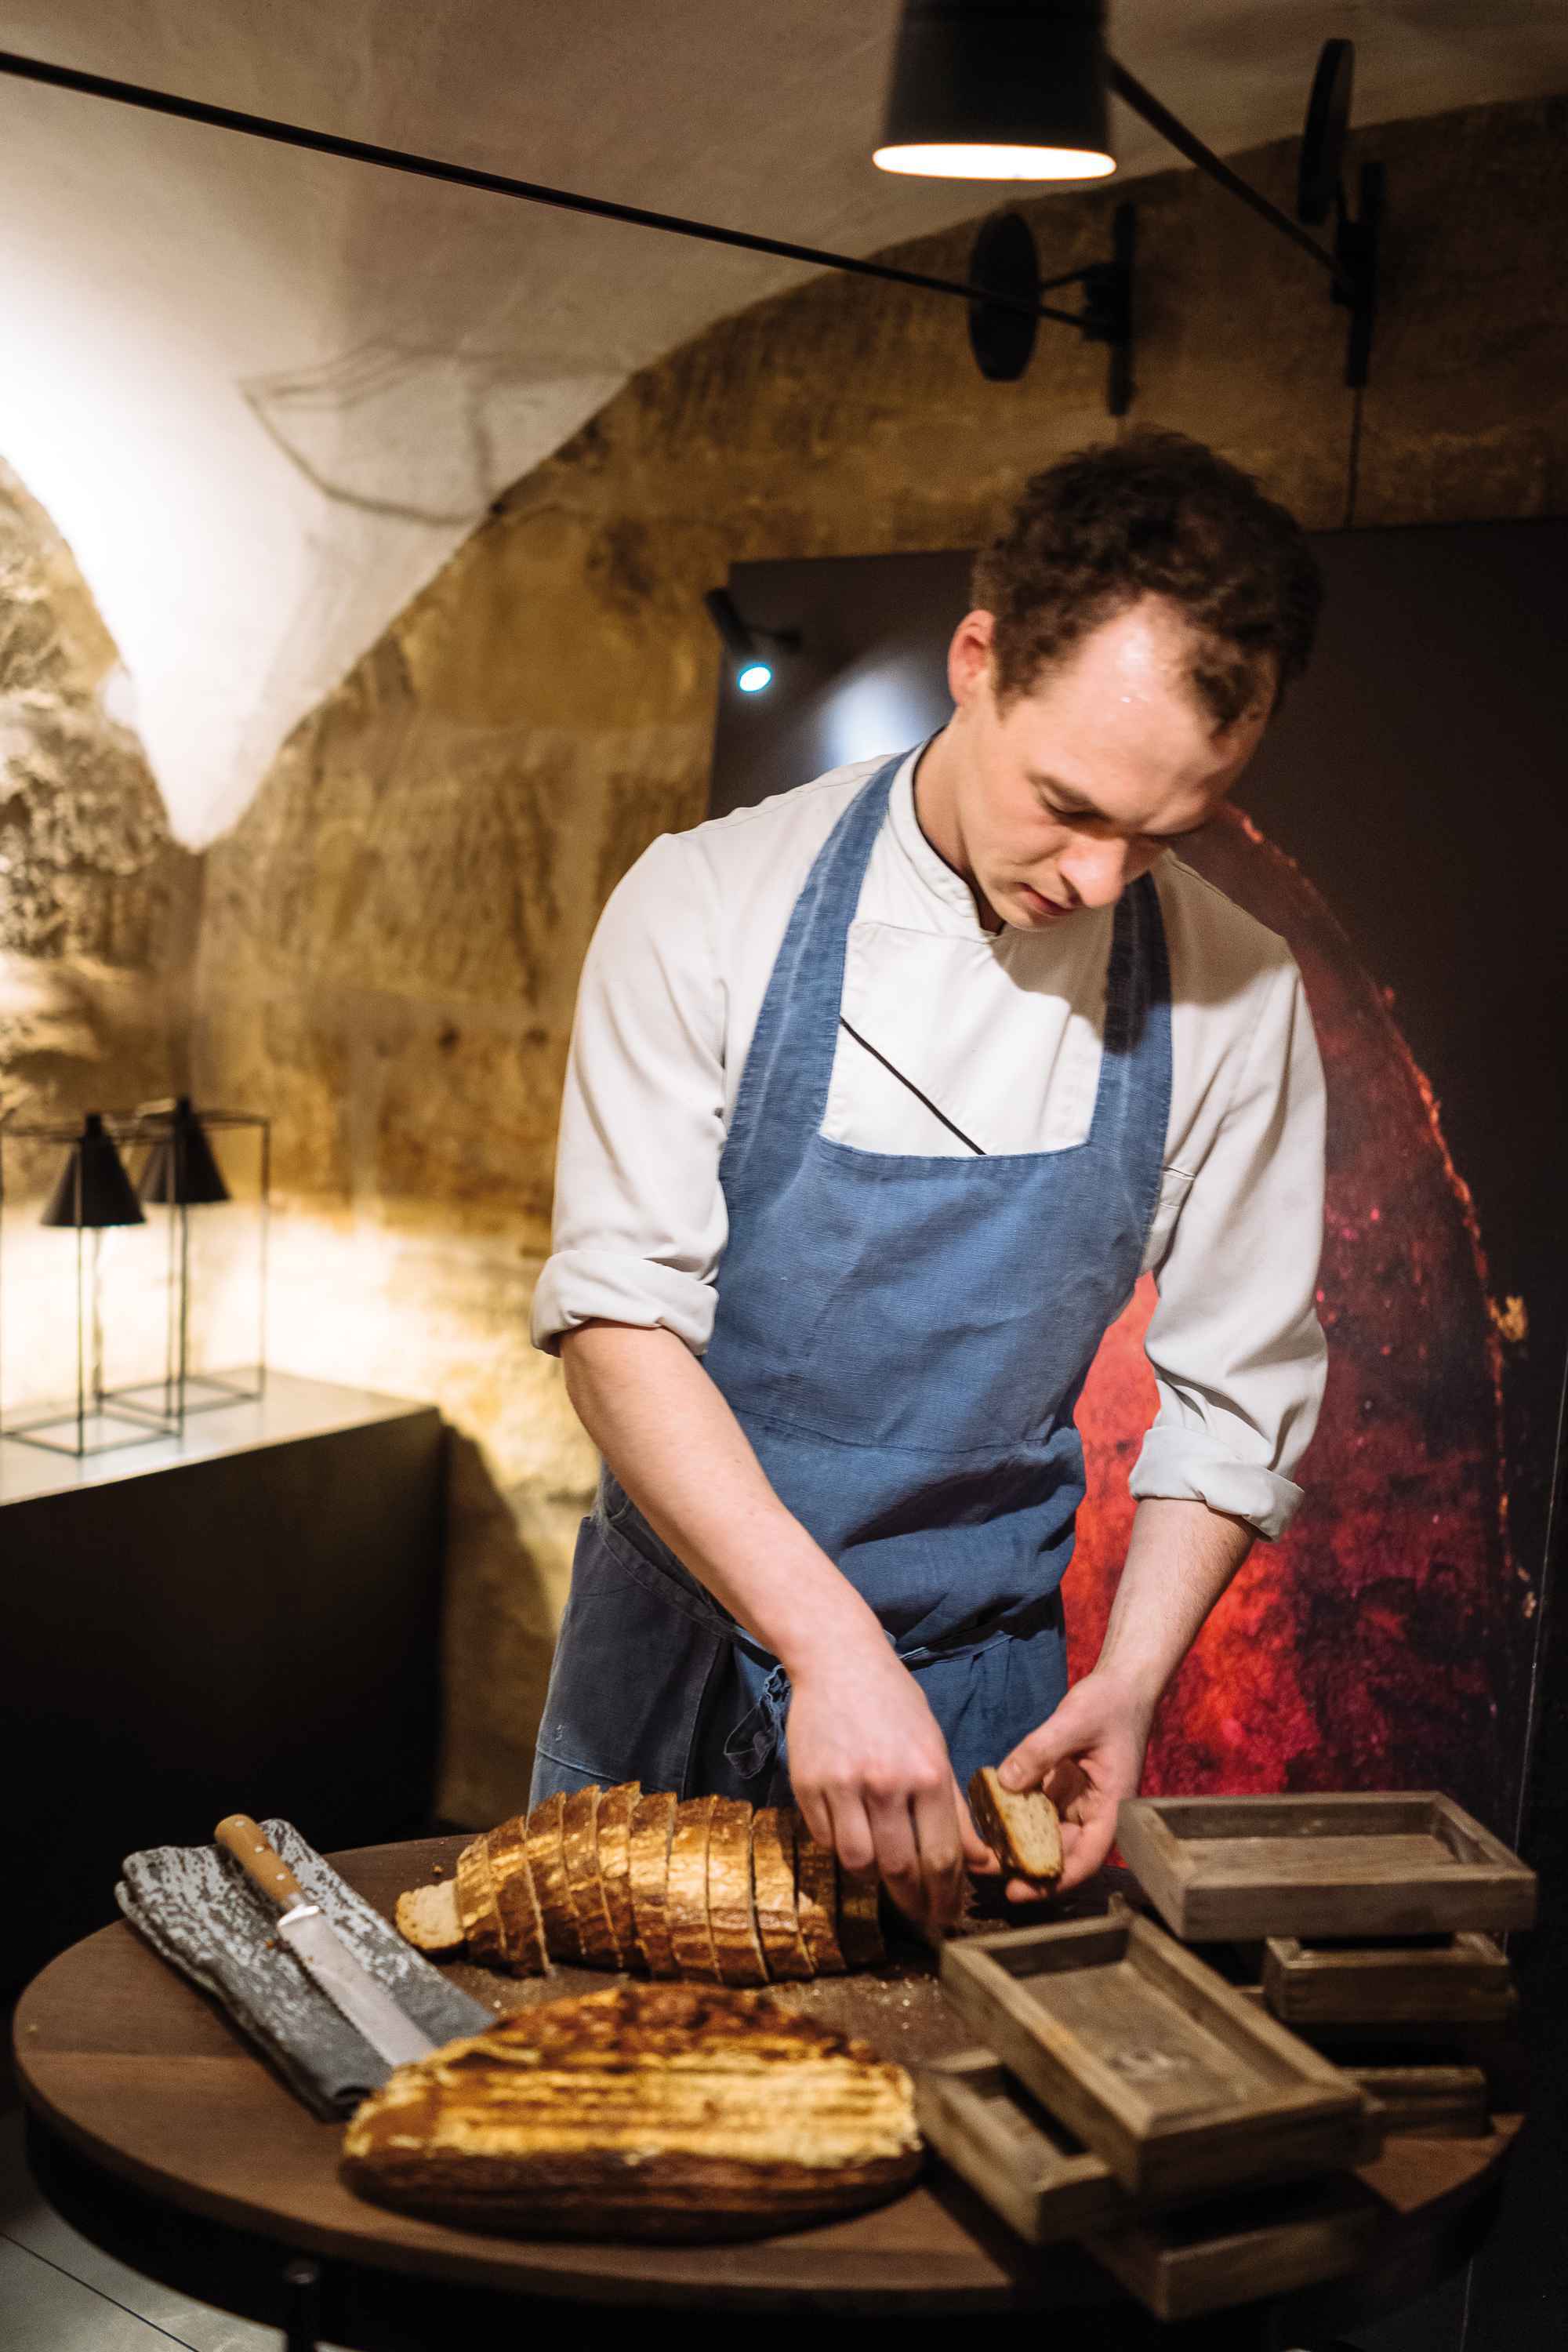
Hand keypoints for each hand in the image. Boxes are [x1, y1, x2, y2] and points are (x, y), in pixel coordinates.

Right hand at [786, 1638, 993, 1929]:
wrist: (839, 1661)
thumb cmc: (896, 1706)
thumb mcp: (936, 1749)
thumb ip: (957, 1810)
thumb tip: (981, 1864)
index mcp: (927, 1773)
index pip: (940, 1856)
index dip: (945, 1896)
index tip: (947, 1916)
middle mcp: (886, 1783)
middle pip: (900, 1869)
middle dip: (914, 1903)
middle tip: (921, 1919)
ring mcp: (842, 1786)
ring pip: (858, 1863)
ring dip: (874, 1879)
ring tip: (885, 1877)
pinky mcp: (808, 1786)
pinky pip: (826, 1841)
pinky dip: (842, 1849)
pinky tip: (855, 1840)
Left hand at [995, 1670, 1154, 1896]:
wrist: (1123, 1684)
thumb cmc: (1110, 1703)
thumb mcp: (1074, 1721)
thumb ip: (1041, 1751)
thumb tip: (1006, 1783)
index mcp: (1113, 1807)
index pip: (1086, 1859)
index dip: (1054, 1881)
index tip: (1019, 1891)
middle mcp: (1097, 1811)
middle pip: (1062, 1853)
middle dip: (1026, 1866)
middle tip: (984, 1869)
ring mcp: (1080, 1801)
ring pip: (1048, 1834)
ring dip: (1019, 1843)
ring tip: (981, 1849)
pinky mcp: (1064, 1787)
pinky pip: (1039, 1809)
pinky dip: (1017, 1814)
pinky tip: (990, 1815)